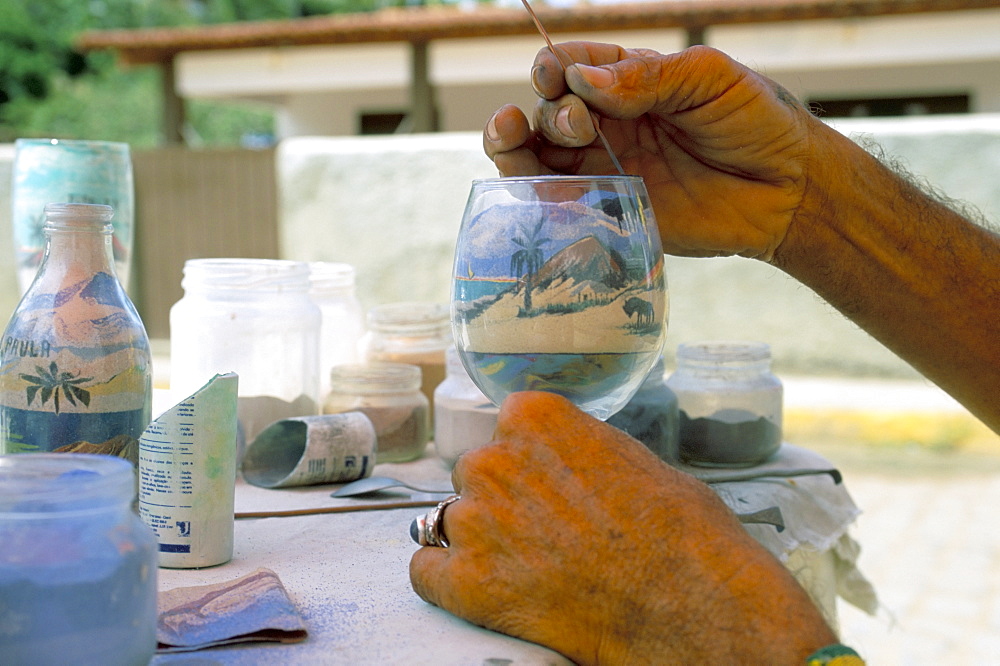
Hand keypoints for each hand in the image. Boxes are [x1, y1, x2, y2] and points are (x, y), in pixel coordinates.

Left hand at [409, 391, 834, 663]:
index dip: (529, 457)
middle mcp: (495, 461)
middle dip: (503, 497)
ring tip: (520, 563)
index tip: (544, 480)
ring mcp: (476, 522)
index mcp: (536, 419)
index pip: (509, 425)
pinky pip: (427, 571)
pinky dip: (449, 581)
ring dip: (477, 537)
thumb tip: (573, 462)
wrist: (690, 604)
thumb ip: (584, 450)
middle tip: (542, 530)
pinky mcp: (466, 583)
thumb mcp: (638, 461)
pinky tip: (482, 588)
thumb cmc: (682, 532)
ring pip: (451, 519)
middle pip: (478, 471)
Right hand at [484, 43, 819, 260]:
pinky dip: (537, 192)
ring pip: (537, 157)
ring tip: (510, 137)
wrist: (787, 188)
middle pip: (546, 112)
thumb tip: (583, 80)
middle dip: (548, 112)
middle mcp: (609, 124)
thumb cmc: (755, 121)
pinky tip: (538, 183)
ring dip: (512, 147)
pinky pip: (561, 202)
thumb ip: (647, 77)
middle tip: (580, 122)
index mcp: (628, 81)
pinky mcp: (613, 212)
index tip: (557, 74)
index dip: (553, 68)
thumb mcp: (707, 78)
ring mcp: (607, 169)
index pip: (570, 67)